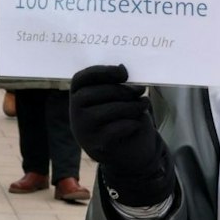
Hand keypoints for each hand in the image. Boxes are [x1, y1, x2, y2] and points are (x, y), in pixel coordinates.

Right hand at [69, 65, 173, 207]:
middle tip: (140, 90)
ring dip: (130, 106)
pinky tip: (137, 124)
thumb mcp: (119, 99)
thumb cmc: (124, 119)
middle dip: (121, 90)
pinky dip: (130, 124)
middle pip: (93, 93)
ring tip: (144, 104)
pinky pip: (114, 129)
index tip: (123, 71)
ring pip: (106, 110)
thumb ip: (117, 84)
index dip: (101, 71)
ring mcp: (83, 129)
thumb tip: (122, 68)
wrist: (130, 151)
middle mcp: (75, 112)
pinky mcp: (96, 145)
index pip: (81, 78)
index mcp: (78, 96)